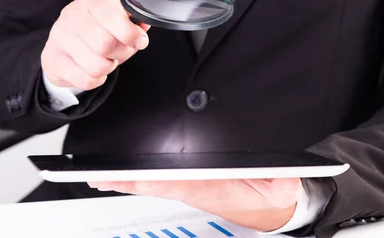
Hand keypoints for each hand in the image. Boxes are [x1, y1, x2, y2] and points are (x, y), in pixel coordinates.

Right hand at [41, 0, 150, 90]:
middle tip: (122, 52)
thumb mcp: (120, 18)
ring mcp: (60, 35)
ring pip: (96, 65)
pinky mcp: (52, 58)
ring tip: (107, 59)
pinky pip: (85, 79)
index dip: (131, 34)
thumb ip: (135, 22)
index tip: (139, 41)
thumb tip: (142, 31)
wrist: (66, 43)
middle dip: (122, 54)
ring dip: (109, 67)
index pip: (114, 16)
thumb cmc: (101, 29)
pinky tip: (93, 69)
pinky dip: (96, 79)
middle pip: (106, 44)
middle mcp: (74, 12)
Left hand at [88, 178, 301, 231]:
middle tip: (100, 178)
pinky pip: (153, 180)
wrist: (266, 206)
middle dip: (127, 181)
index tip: (139, 177)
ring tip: (98, 177)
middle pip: (155, 185)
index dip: (159, 180)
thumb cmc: (267, 193)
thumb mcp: (281, 188)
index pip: (182, 183)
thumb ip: (282, 183)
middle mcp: (194, 188)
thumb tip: (285, 178)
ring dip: (123, 181)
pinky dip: (132, 179)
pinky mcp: (184, 183)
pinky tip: (116, 178)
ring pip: (149, 183)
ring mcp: (186, 186)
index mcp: (212, 188)